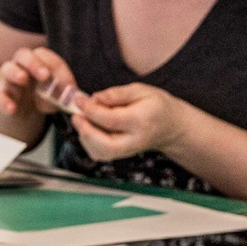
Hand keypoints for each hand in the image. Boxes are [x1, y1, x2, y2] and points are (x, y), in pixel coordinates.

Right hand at [0, 47, 78, 117]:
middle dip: (34, 63)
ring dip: (15, 72)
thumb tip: (75, 96)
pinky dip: (4, 101)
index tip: (69, 87)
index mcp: (37, 61)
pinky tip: (12, 109)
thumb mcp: (54, 95)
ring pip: (7, 68)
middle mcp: (21, 66)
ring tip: (23, 79)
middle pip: (23, 55)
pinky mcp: (0, 96)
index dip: (59, 70)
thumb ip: (64, 94)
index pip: (46, 57)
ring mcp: (9, 80)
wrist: (16, 107)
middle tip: (45, 75)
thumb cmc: (39, 95)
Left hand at [72, 84, 186, 160]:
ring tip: (83, 119)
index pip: (111, 120)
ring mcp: (128, 151)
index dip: (91, 110)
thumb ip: (116, 94)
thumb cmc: (156, 105)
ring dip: (85, 137)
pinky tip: (89, 129)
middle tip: (76, 116)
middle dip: (86, 131)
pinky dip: (89, 143)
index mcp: (142, 120)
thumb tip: (95, 98)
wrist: (170, 126)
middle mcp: (135, 140)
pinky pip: (100, 155)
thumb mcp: (141, 90)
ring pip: (101, 153)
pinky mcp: (121, 155)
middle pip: (105, 146)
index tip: (79, 99)